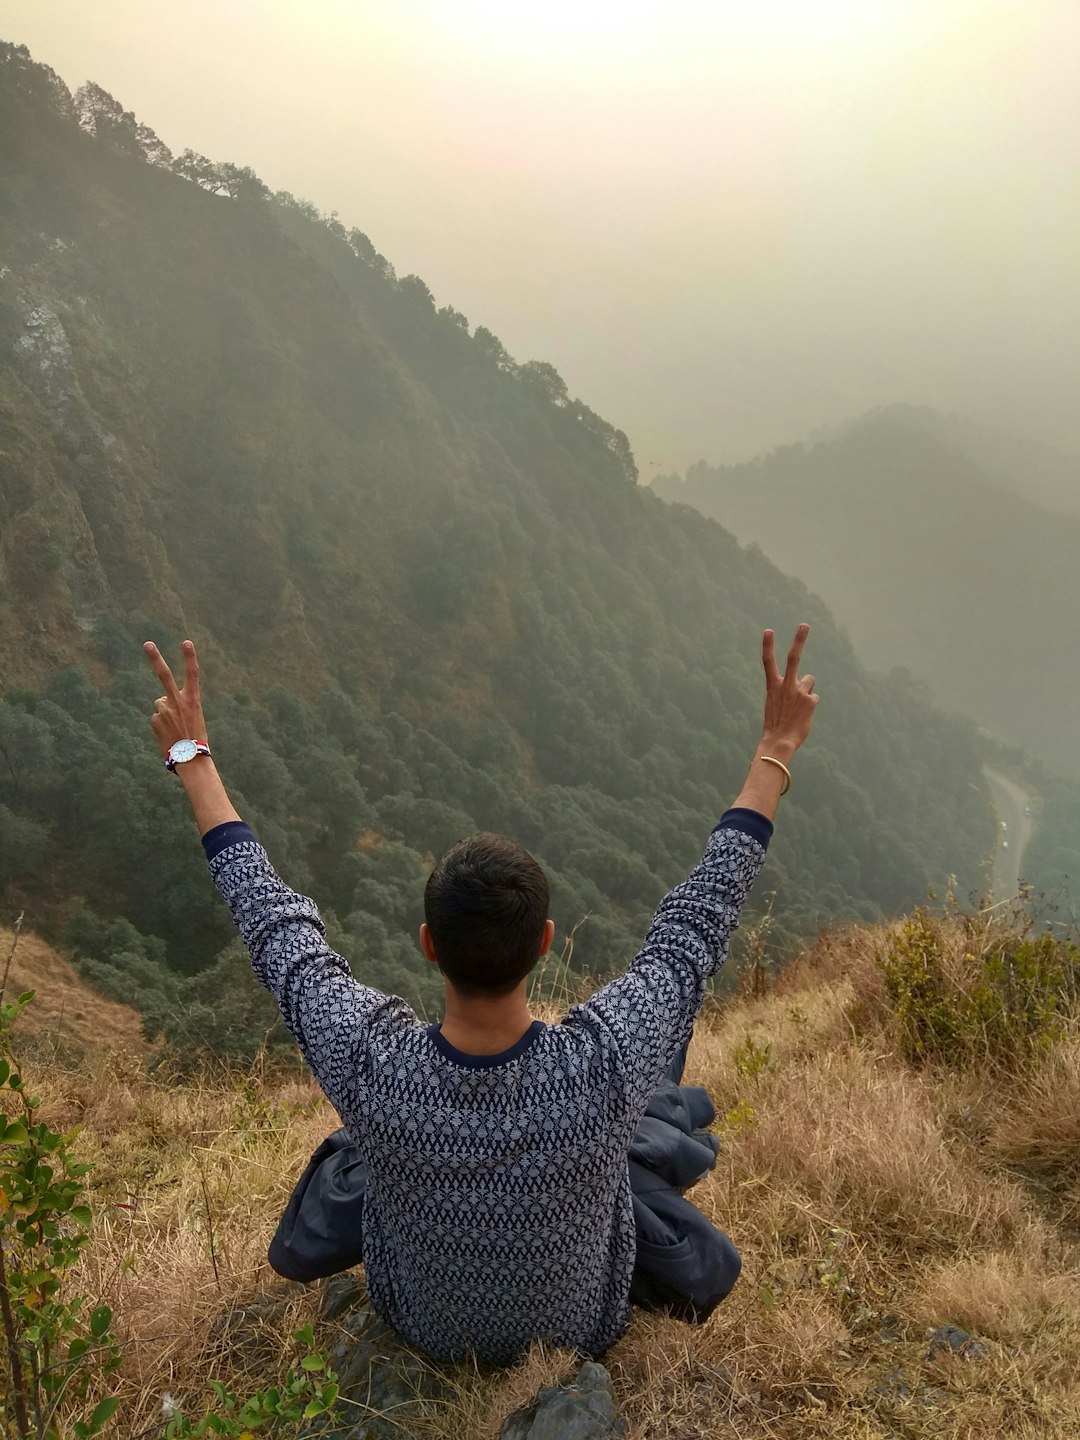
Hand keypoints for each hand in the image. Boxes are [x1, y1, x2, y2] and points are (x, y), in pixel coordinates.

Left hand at [143, 639, 208, 758]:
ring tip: (174, 728)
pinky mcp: (155, 719)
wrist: (190, 758)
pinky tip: (167, 734)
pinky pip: (156, 717)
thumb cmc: (195, 738)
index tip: (186, 641)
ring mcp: (165, 710)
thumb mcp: (194, 716)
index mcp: (193, 700)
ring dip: (164, 713)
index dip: (190, 657)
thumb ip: (179, 704)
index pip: (193, 674)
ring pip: (160, 704)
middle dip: (156, 658)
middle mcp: (178, 701)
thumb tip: (160, 700)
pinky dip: (160, 725)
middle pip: (165, 675)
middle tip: (148, 644)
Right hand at [760, 623, 818, 757]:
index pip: (768, 662)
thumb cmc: (776, 723)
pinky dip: (810, 706)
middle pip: (793, 658)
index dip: (768, 645)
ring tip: (799, 706)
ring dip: (807, 689)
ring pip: (809, 680)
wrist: (779, 741)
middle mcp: (786, 685)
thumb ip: (787, 690)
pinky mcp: (810, 700)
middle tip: (804, 625)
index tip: (768, 630)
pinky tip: (804, 715)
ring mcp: (799, 692)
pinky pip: (814, 698)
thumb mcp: (775, 703)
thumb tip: (807, 683)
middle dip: (799, 640)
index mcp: (772, 686)